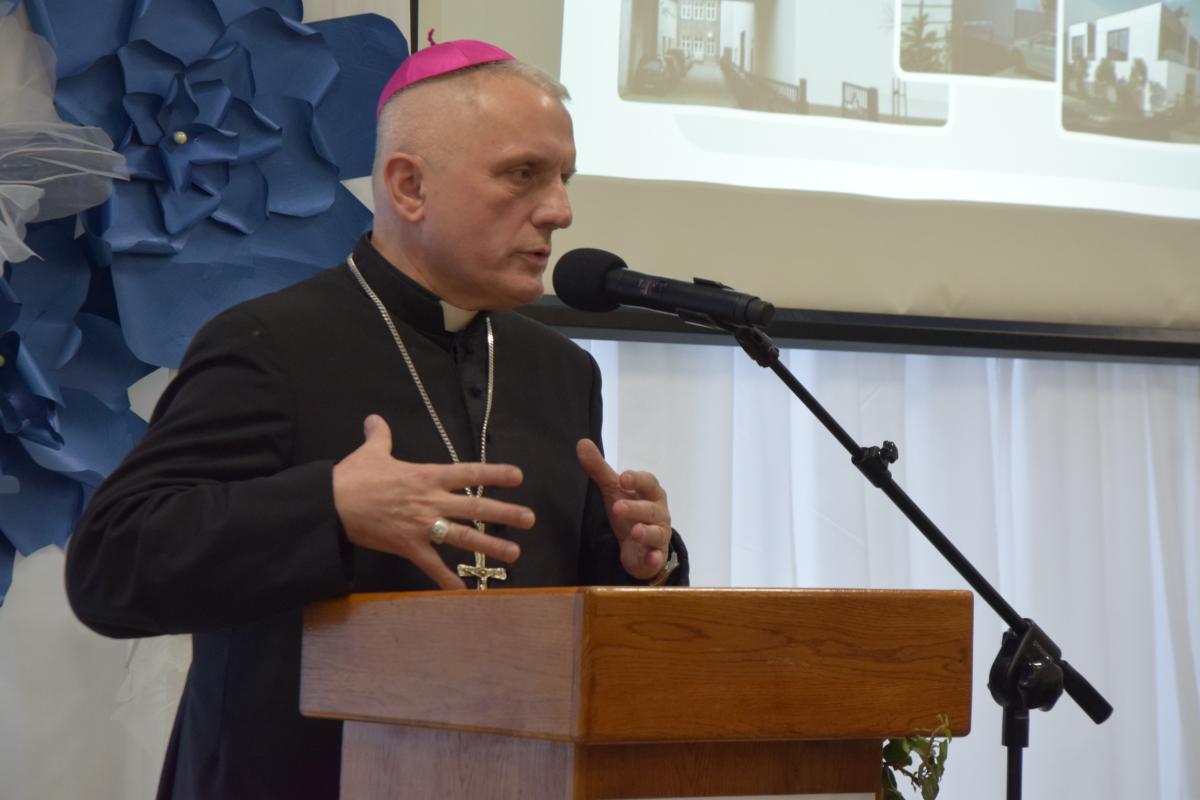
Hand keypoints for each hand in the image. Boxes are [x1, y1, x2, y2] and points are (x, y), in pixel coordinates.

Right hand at [333, 415, 533, 588]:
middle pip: (475, 507)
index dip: (494, 474)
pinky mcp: (408, 547)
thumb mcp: (370, 452)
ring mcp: (422, 526)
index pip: (468, 473)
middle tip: (530, 519)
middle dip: (505, 513)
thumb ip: (379, 436)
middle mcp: (431, 501)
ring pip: (463, 537)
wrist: (331, 505)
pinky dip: (447, 581)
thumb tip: (374, 419)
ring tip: (514, 553)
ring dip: (490, 546)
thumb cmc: (352, 477)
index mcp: (426, 476)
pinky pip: (432, 566)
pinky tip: (464, 592)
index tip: (518, 476)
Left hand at [576, 438, 670, 580]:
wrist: (641, 545)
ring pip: (656, 532)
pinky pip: (657, 556)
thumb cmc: (630, 511)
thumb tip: (581, 443)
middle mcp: (659, 512)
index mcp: (650, 492)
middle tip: (617, 507)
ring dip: (646, 532)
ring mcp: (659, 534)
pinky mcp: (655, 555)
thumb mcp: (613, 490)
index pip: (648, 482)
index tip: (623, 478)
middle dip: (635, 508)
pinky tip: (651, 559)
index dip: (637, 480)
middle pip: (650, 508)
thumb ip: (599, 469)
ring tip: (635, 532)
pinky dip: (655, 558)